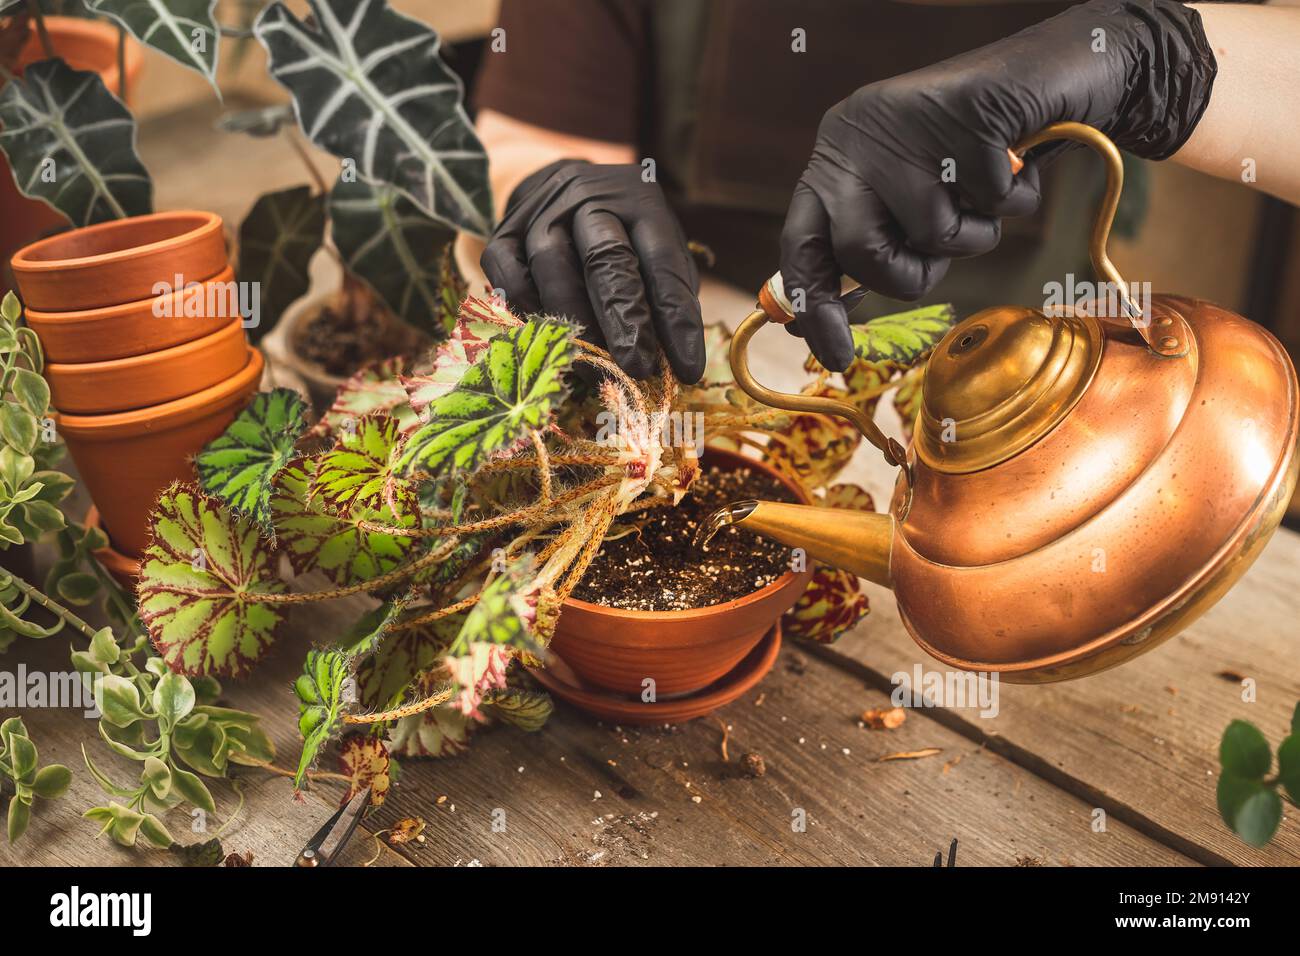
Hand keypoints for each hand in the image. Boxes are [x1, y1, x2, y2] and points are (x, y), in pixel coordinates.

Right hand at [481, 160, 704, 381]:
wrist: (558, 189)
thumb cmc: (621, 233)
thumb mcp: (655, 249)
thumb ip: (665, 295)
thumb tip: (671, 359)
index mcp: (639, 197)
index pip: (662, 260)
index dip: (676, 318)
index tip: (687, 367)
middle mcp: (588, 195)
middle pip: (606, 258)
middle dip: (625, 320)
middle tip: (639, 368)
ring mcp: (540, 211)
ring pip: (553, 266)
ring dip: (577, 323)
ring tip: (596, 366)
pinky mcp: (502, 234)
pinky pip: (511, 279)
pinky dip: (532, 314)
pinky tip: (554, 339)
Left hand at [780, 0, 1216, 370]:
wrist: (1042, 77)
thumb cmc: (968, 156)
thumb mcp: (902, 199)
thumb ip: (868, 244)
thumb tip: (826, 317)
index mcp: (834, 160)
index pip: (801, 244)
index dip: (815, 306)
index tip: (835, 355)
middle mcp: (857, 136)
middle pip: (859, 249)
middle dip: (907, 275)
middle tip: (939, 258)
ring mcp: (908, 121)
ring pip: (930, 232)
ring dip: (971, 236)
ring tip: (983, 197)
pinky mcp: (967, 113)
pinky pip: (990, 203)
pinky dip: (1013, 202)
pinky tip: (1014, 167)